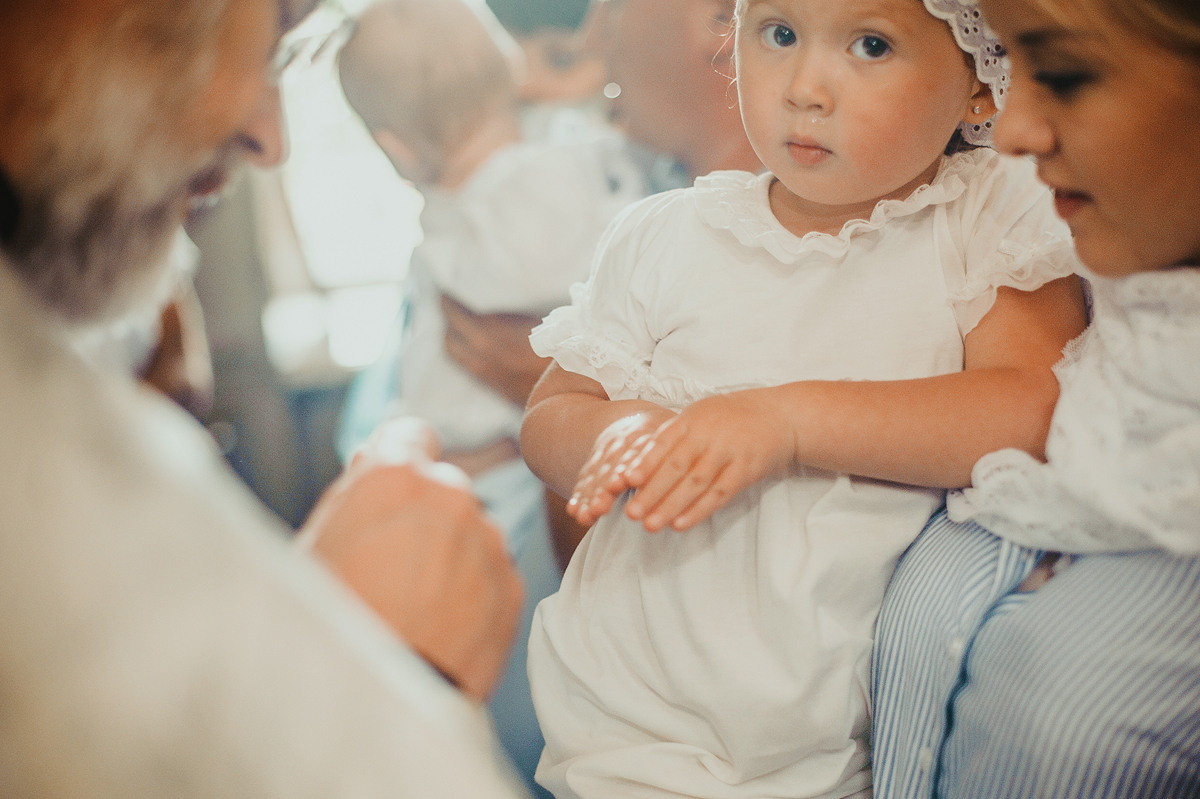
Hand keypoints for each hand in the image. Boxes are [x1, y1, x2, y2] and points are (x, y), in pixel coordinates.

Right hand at [300, 419, 522, 701]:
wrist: (372, 704)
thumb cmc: (324, 622)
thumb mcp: (314, 544)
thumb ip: (354, 494)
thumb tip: (373, 459)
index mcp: (393, 474)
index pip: (410, 433)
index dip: (399, 459)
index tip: (394, 488)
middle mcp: (450, 495)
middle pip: (442, 491)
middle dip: (424, 517)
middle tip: (391, 570)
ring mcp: (488, 540)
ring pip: (470, 535)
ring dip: (451, 558)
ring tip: (414, 610)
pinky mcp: (512, 586)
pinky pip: (491, 576)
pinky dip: (472, 595)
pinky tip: (440, 629)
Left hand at [440, 294, 549, 405]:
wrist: (571, 385)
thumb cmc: (559, 345)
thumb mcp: (530, 319)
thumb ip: (503, 315)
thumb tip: (486, 305)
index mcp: (487, 334)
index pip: (452, 313)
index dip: (447, 299)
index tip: (446, 289)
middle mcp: (479, 355)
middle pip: (448, 336)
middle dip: (448, 321)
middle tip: (454, 306)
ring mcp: (484, 373)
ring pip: (455, 354)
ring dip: (455, 339)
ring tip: (462, 326)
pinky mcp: (492, 386)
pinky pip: (467, 366)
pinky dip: (465, 353)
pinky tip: (475, 346)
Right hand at [568, 408, 675, 526]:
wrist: (637, 422)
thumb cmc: (672, 435)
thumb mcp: (679, 434)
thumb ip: (683, 451)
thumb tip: (708, 468)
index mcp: (642, 430)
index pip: (633, 449)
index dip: (628, 466)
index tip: (623, 483)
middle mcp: (619, 441)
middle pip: (610, 464)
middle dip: (604, 487)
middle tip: (599, 508)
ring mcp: (603, 454)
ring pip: (595, 475)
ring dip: (590, 496)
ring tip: (584, 516)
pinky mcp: (594, 466)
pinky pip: (586, 482)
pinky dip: (580, 498)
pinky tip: (575, 514)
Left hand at [621, 389, 797, 531]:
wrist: (781, 415)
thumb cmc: (731, 417)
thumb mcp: (700, 414)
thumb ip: (673, 436)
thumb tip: (638, 462)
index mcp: (693, 419)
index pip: (664, 443)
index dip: (645, 463)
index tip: (627, 481)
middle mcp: (710, 435)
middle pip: (676, 467)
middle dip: (652, 492)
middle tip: (631, 513)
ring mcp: (729, 453)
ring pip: (696, 484)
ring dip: (671, 506)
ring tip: (650, 525)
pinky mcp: (746, 471)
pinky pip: (720, 494)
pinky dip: (699, 510)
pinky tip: (681, 524)